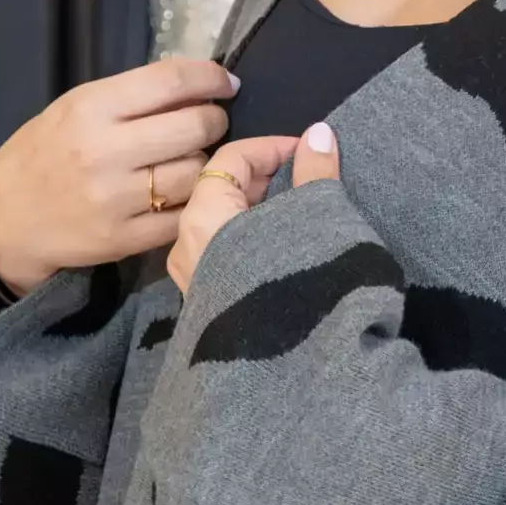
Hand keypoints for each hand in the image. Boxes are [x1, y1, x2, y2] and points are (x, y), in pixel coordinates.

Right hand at [0, 58, 238, 292]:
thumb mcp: (75, 108)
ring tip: (191, 160)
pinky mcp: (124, 238)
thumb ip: (131, 97)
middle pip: (195, 127)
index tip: (225, 84)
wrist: (4, 219)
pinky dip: (193, 201)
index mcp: (91, 107)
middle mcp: (105, 151)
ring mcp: (116, 198)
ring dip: (206, 163)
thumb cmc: (44, 153)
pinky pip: (183, 215)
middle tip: (209, 124)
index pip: (171, 81)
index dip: (210, 78)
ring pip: (196, 172)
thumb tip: (199, 85)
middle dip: (214, 121)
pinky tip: (183, 193)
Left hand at [166, 121, 341, 293]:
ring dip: (261, 212)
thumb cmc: (298, 285)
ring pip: (223, 227)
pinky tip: (286, 248)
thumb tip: (318, 132)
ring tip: (302, 213)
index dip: (272, 147)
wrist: (284, 372)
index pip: (230, 160)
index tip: (309, 151)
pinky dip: (253, 240)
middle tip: (307, 179)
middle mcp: (187, 247)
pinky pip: (225, 255)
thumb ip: (315, 175)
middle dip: (266, 179)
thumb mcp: (316, 222)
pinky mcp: (210, 306)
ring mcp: (195, 281)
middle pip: (220, 192)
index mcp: (203, 219)